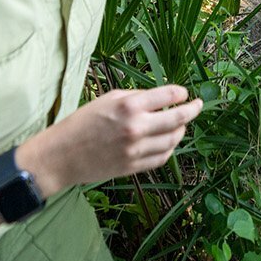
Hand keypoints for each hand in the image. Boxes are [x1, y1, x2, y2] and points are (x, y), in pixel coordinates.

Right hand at [21, 85, 201, 192]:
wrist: (62, 155)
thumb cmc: (82, 122)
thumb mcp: (107, 99)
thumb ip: (135, 97)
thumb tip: (159, 98)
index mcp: (129, 107)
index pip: (168, 96)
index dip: (181, 94)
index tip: (184, 93)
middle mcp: (136, 128)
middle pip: (177, 119)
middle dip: (192, 110)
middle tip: (198, 105)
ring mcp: (136, 150)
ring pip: (172, 140)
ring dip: (181, 130)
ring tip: (182, 124)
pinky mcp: (133, 167)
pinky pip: (161, 158)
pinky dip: (170, 149)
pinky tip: (169, 142)